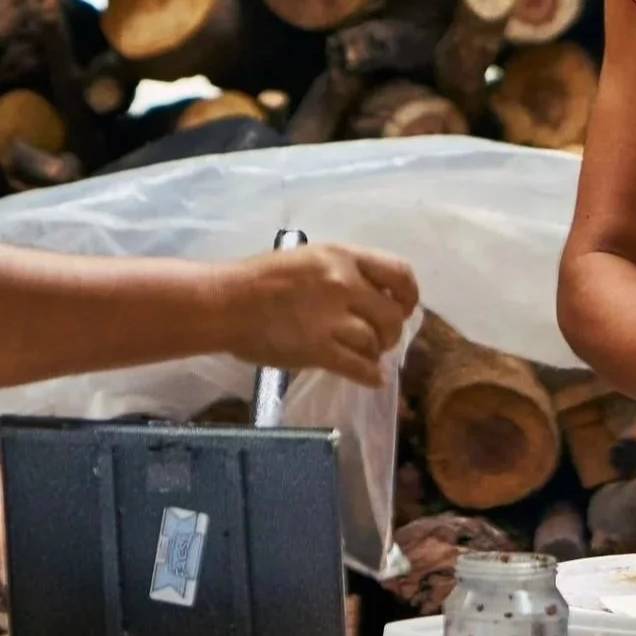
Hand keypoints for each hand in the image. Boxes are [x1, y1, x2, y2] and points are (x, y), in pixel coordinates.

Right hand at [219, 243, 417, 387]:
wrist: (226, 302)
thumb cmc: (261, 279)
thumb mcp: (309, 260)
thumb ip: (342, 273)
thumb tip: (372, 296)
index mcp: (342, 256)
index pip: (399, 273)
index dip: (409, 295)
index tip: (404, 308)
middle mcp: (344, 283)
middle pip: (392, 314)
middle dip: (391, 332)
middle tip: (380, 339)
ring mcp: (332, 317)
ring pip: (376, 342)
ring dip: (375, 353)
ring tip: (364, 355)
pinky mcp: (318, 349)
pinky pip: (359, 367)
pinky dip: (370, 376)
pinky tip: (371, 378)